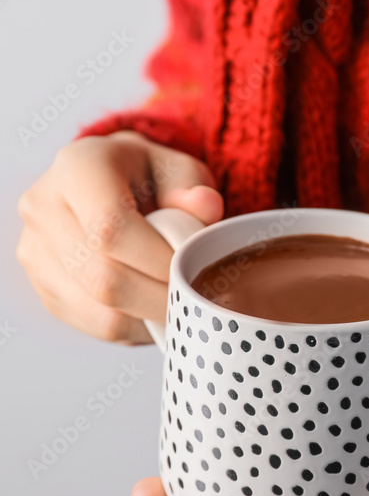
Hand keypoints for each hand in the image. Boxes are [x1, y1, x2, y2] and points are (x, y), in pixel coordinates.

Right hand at [17, 131, 222, 342]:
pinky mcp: (44, 287)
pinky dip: (134, 326)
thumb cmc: (148, 177)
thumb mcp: (178, 169)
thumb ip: (194, 187)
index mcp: (77, 169)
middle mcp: (44, 208)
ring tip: (179, 306)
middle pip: (103, 277)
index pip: (111, 227)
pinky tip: (154, 309)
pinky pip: (93, 325)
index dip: (158, 259)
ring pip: (98, 311)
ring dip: (149, 318)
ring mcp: (36, 252)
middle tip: (195, 301)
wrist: (107, 186)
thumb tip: (205, 207)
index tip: (192, 271)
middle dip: (159, 297)